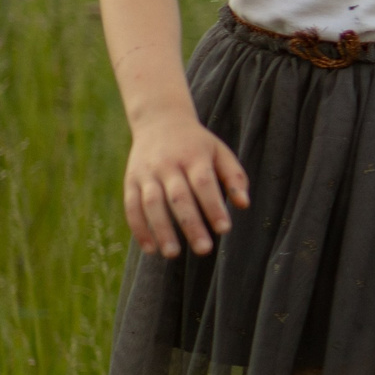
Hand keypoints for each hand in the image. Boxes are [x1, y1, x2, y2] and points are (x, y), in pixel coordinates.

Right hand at [123, 108, 248, 257]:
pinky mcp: (130, 180)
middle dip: (191, 224)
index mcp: (194, 156)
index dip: (214, 207)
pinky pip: (131, 207)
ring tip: (173, 254)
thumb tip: (244, 205)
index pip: (204, 184)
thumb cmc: (197, 144)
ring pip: (152, 204)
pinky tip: (151, 249)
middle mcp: (168, 165)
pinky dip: (139, 229)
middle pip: (179, 197)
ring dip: (161, 230)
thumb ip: (234, 176)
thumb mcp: (220, 151)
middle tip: (204, 249)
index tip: (225, 229)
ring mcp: (147, 173)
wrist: (159, 120)